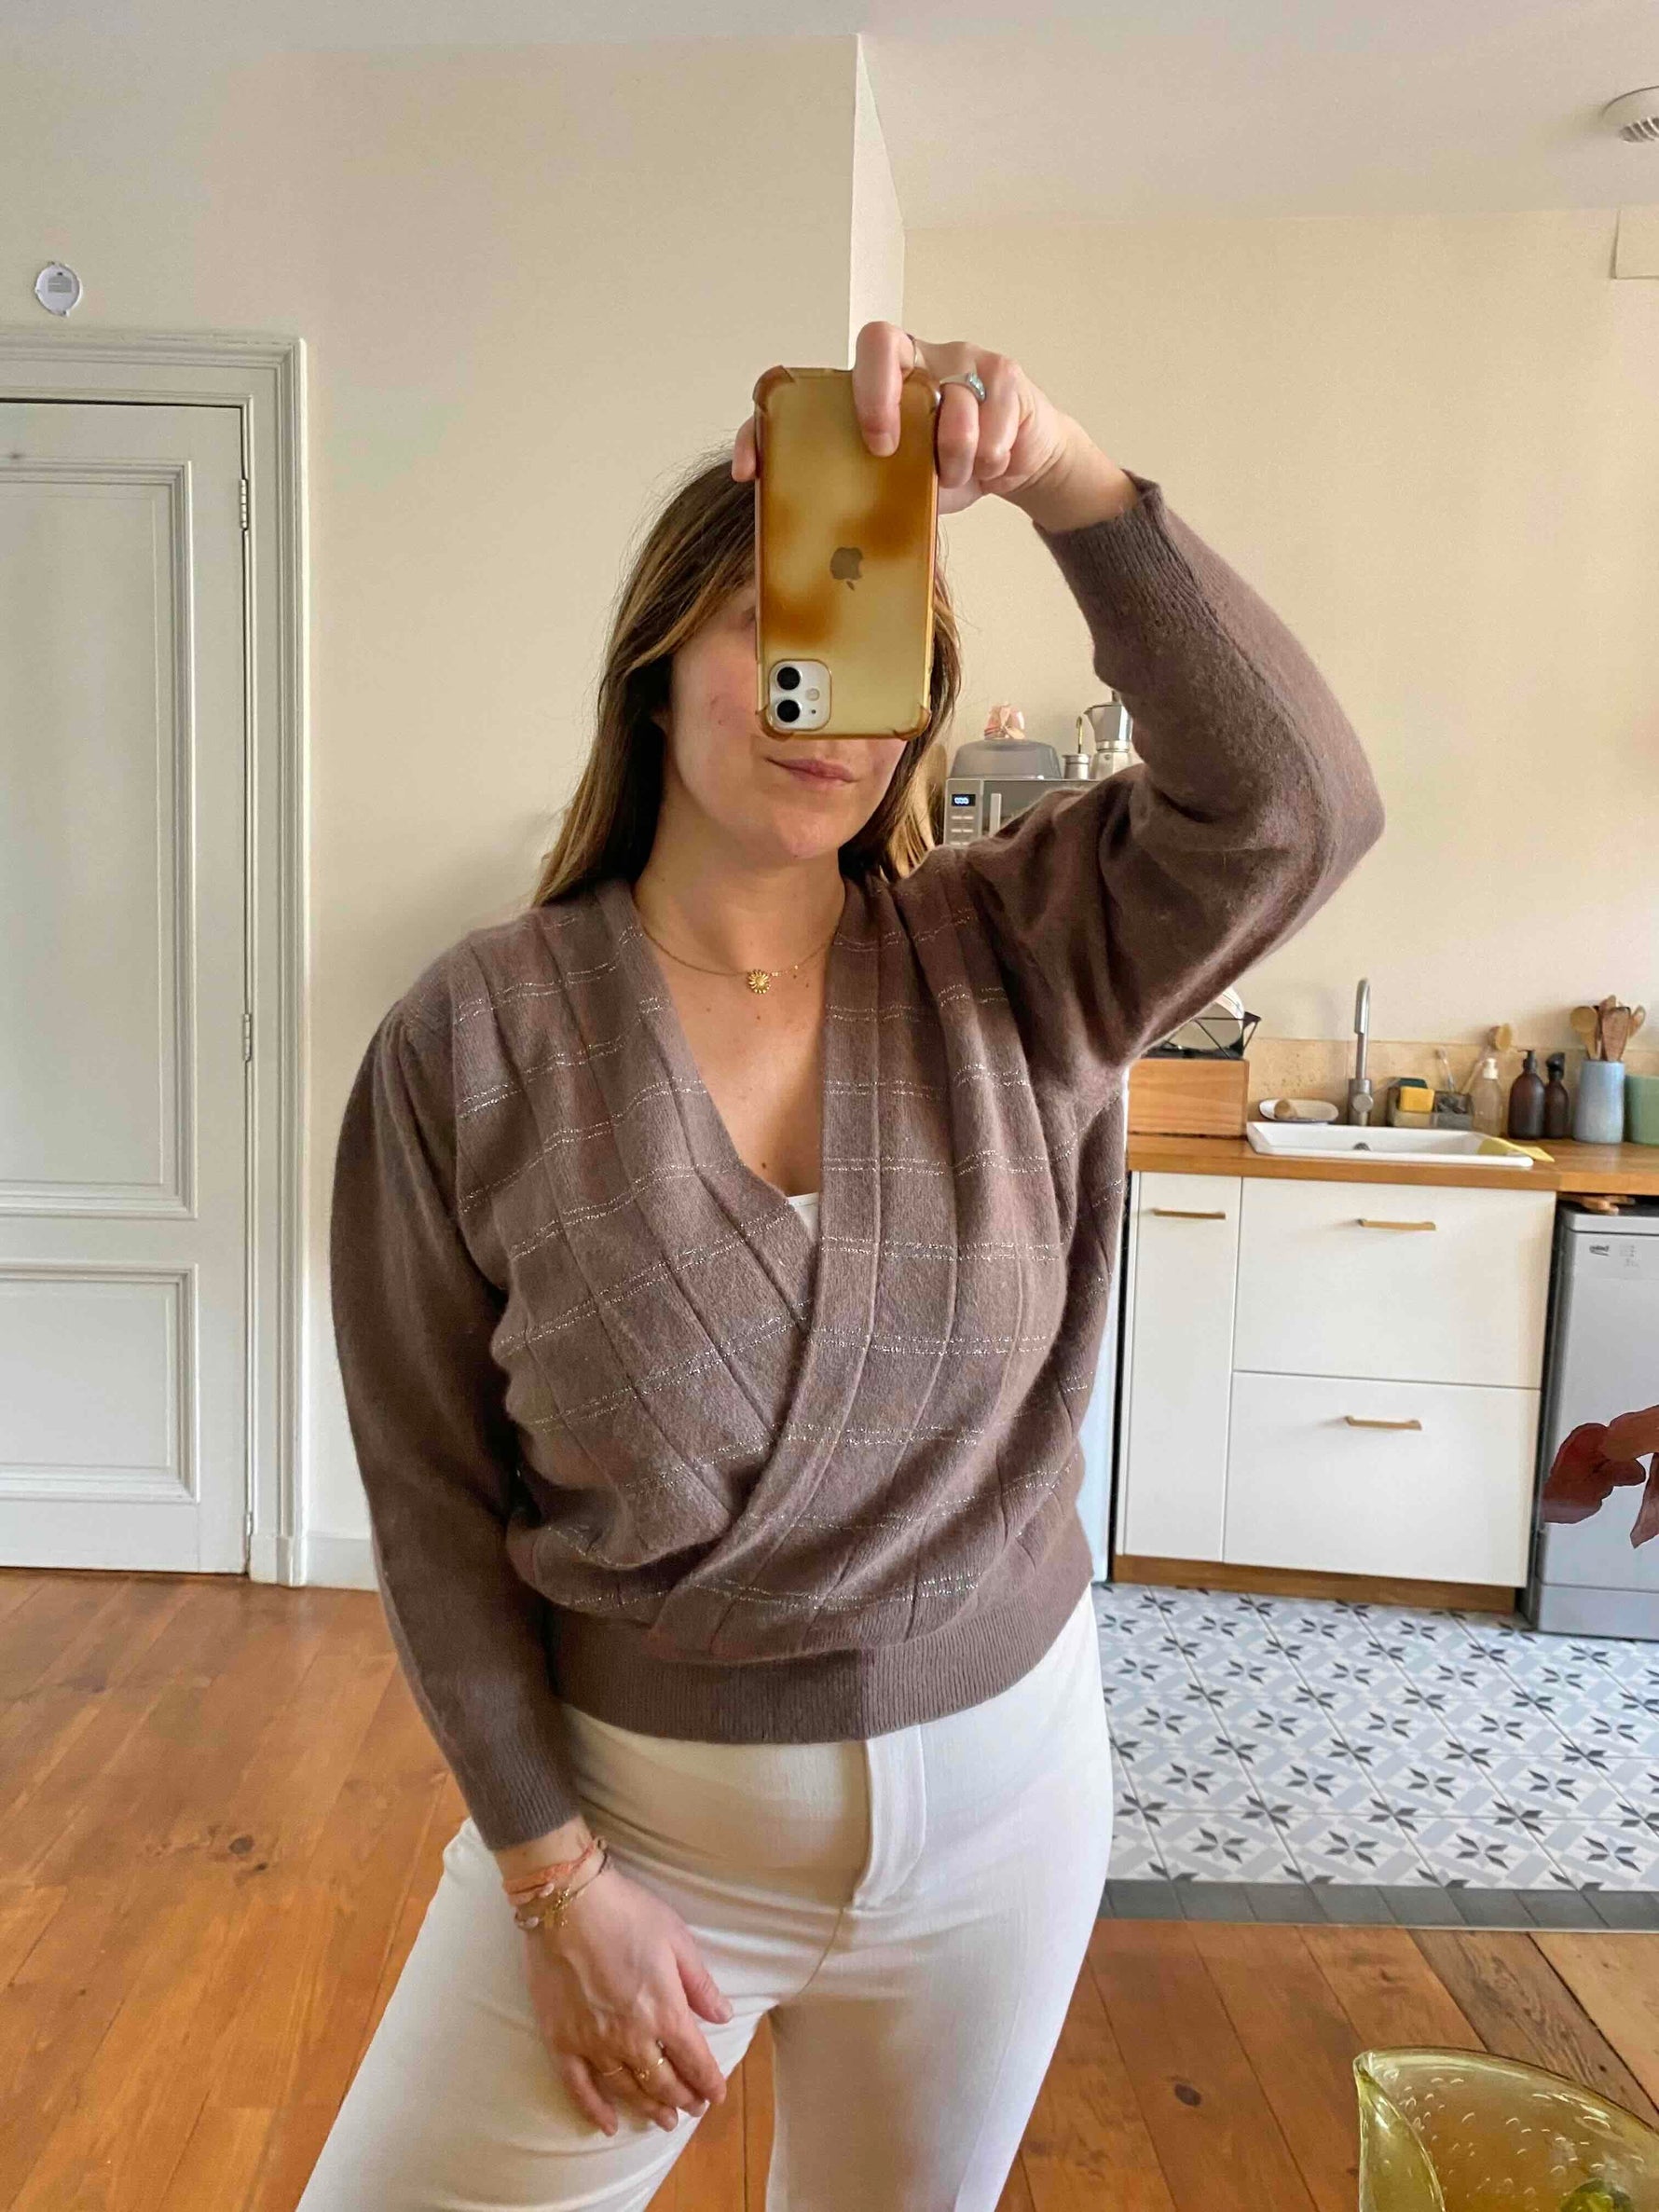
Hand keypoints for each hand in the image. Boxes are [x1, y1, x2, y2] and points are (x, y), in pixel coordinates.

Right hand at [520, 1858, 733, 2137]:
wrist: (566, 1903)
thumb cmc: (627, 1912)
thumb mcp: (677, 1940)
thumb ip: (700, 1985)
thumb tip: (723, 2016)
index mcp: (665, 2012)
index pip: (694, 2061)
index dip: (709, 2082)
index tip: (717, 2095)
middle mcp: (632, 2037)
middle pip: (663, 2081)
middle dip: (684, 2098)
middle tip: (694, 2108)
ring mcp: (593, 2043)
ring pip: (627, 2089)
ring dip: (650, 2108)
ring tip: (665, 2120)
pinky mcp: (561, 2041)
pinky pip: (579, 2088)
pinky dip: (595, 2110)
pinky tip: (608, 2125)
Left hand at [731, 320, 1137, 528]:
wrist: (1015, 459)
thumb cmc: (942, 466)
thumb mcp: (892, 486)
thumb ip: (854, 494)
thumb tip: (800, 548)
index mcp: (870, 386)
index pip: (805, 385)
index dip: (774, 417)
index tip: (757, 470)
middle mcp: (910, 358)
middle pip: (879, 342)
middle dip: (876, 396)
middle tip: (883, 449)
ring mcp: (957, 359)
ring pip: (950, 396)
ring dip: (955, 451)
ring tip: (960, 476)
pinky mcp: (1001, 373)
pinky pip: (994, 411)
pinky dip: (992, 453)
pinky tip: (992, 466)